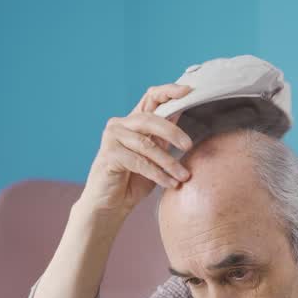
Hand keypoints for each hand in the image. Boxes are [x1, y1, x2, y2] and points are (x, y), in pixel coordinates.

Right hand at [79, 84, 195, 217]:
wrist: (109, 206)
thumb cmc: (132, 182)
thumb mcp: (155, 157)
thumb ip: (164, 138)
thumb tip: (184, 116)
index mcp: (132, 121)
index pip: (150, 97)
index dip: (169, 91)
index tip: (188, 91)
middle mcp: (120, 125)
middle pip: (150, 119)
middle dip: (173, 131)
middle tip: (189, 146)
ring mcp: (112, 138)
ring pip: (147, 144)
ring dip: (168, 162)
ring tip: (183, 176)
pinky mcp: (109, 155)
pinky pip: (139, 162)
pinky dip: (158, 174)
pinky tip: (170, 184)